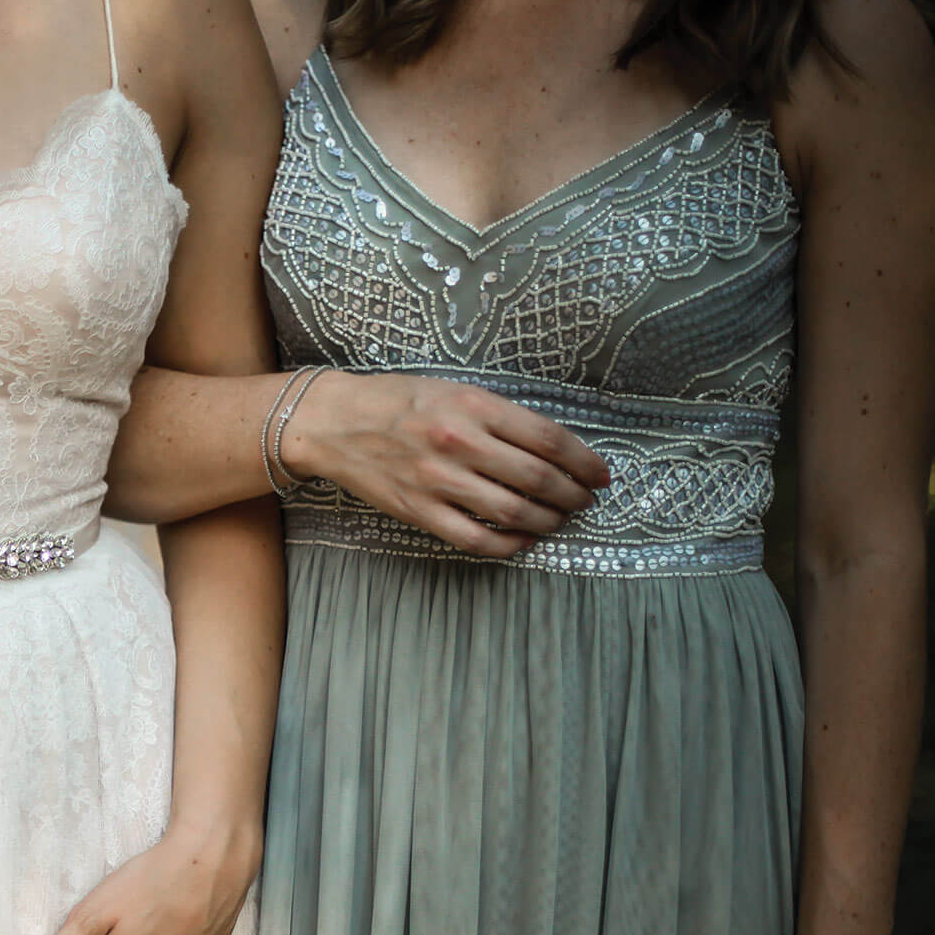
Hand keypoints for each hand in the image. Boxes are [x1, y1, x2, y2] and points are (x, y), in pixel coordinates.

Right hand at [281, 371, 611, 557]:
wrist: (334, 422)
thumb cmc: (396, 402)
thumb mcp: (453, 391)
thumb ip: (498, 416)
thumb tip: (549, 448)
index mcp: (473, 405)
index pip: (548, 438)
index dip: (584, 461)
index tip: (599, 474)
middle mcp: (459, 442)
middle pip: (537, 478)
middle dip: (572, 495)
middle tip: (585, 501)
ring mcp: (438, 480)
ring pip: (513, 511)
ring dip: (548, 520)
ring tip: (560, 519)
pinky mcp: (418, 509)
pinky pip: (475, 538)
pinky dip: (508, 544)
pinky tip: (523, 539)